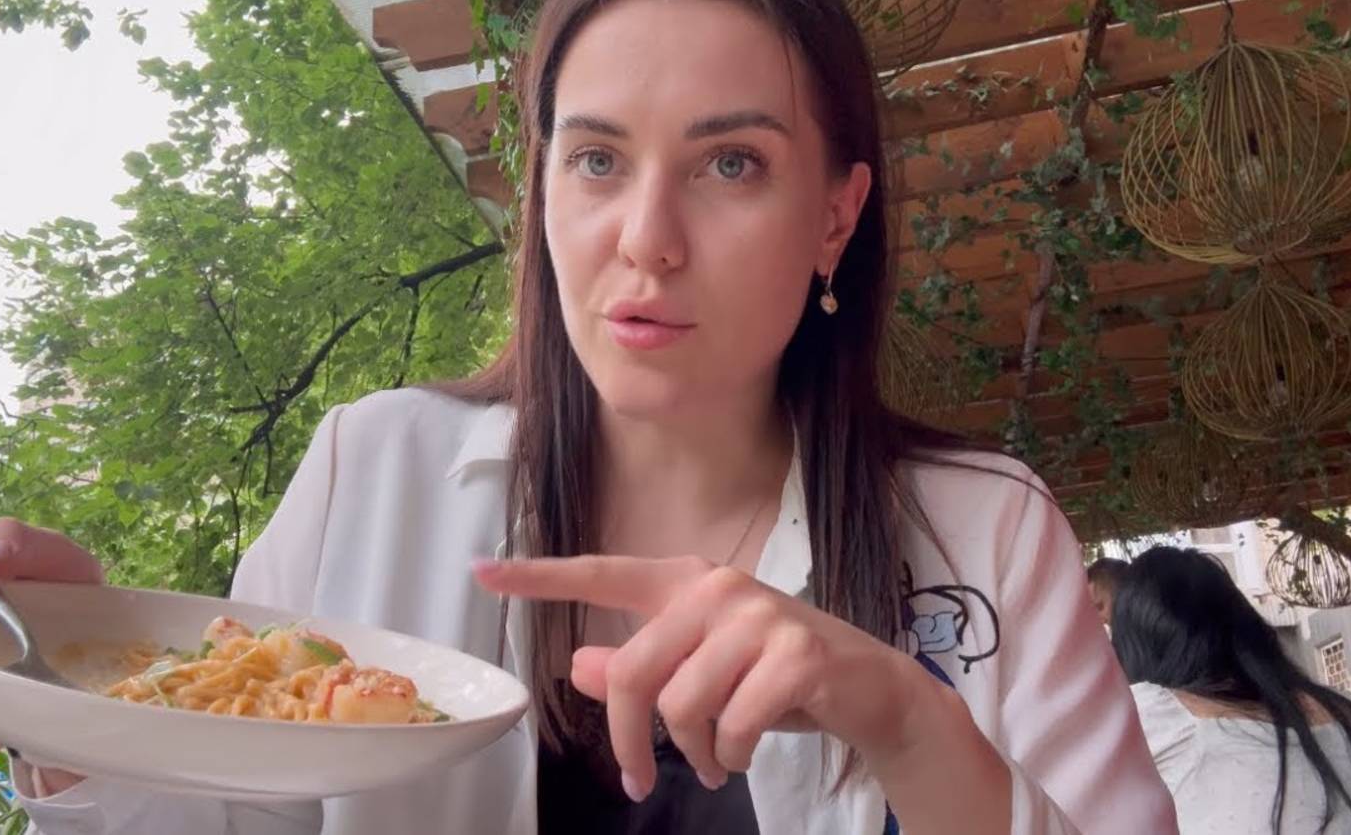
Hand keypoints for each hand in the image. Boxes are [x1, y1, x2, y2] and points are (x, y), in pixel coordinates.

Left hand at [472, 555, 936, 801]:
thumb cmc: (774, 679)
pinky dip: (730, 757)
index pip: (603, 573)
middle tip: (636, 780)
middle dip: (628, 740)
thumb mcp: (700, 674)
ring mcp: (758, 616)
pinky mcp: (794, 653)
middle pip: (633, 672)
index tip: (481, 570)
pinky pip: (730, 726)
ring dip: (692, 753)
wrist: (869, 689)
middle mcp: (716, 588)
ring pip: (681, 706)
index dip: (540, 577)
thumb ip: (638, 667)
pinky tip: (744, 754)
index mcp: (685, 583)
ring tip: (713, 759)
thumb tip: (577, 666)